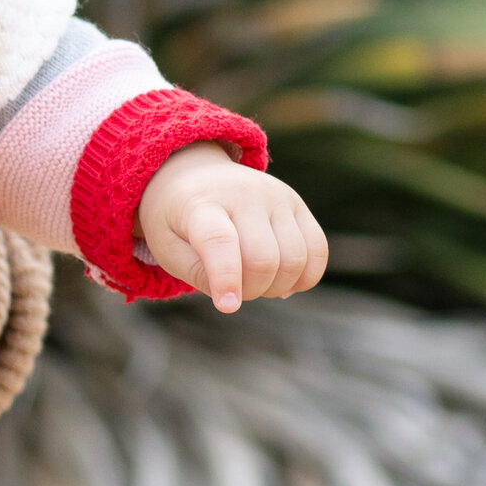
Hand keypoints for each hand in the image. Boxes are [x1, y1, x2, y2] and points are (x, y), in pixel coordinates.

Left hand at [137, 144, 327, 310]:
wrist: (195, 177)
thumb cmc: (177, 222)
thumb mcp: (168, 249)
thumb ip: (199, 275)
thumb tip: (236, 298)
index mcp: (199, 204)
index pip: (220, 240)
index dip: (227, 277)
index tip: (227, 307)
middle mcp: (242, 193)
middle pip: (263, 259)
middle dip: (250, 291)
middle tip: (233, 291)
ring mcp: (274, 195)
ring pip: (295, 258)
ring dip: (276, 287)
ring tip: (254, 282)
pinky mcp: (296, 203)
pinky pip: (317, 249)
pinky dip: (305, 277)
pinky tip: (284, 282)